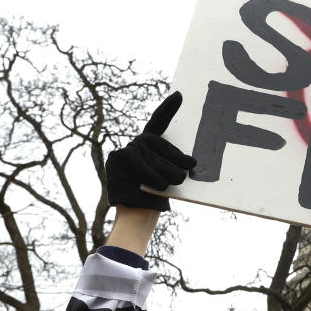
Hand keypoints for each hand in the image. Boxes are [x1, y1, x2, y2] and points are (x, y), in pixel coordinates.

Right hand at [105, 91, 195, 210]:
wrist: (136, 215)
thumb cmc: (156, 196)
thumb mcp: (169, 176)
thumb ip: (174, 164)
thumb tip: (192, 161)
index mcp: (150, 144)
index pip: (159, 121)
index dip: (168, 109)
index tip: (179, 95)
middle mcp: (138, 143)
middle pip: (163, 144)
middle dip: (179, 159)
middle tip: (191, 167)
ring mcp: (127, 149)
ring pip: (155, 157)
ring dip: (167, 174)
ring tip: (167, 185)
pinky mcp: (118, 158)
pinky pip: (142, 165)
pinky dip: (153, 178)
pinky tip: (157, 185)